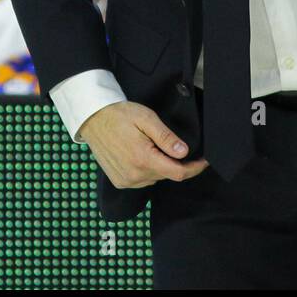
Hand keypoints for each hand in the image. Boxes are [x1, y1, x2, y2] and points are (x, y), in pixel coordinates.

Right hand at [77, 101, 209, 188]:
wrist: (92, 118)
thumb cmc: (120, 115)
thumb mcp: (146, 118)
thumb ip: (165, 137)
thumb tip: (184, 152)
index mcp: (143, 159)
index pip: (178, 173)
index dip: (194, 169)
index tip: (204, 161)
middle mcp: (134, 175)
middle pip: (167, 175)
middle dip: (175, 162)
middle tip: (172, 144)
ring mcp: (126, 180)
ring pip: (155, 178)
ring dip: (160, 166)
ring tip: (152, 146)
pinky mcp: (119, 181)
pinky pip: (143, 180)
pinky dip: (148, 170)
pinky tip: (141, 155)